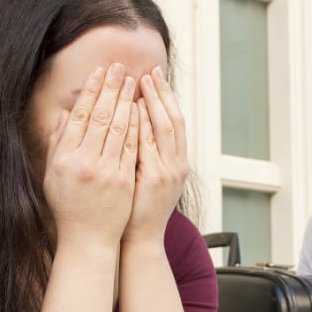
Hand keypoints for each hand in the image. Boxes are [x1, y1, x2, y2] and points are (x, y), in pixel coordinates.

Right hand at [43, 63, 139, 249]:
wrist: (87, 239)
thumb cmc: (68, 205)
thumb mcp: (53, 174)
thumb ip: (57, 143)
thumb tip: (64, 113)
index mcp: (63, 158)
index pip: (78, 115)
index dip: (90, 91)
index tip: (99, 72)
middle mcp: (83, 162)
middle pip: (100, 116)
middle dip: (111, 88)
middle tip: (120, 67)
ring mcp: (106, 171)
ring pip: (118, 128)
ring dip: (127, 101)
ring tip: (133, 80)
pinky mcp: (124, 180)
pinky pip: (133, 146)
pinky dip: (137, 125)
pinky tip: (142, 108)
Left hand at [124, 66, 187, 245]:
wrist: (140, 239)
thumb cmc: (136, 209)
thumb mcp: (144, 176)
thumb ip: (142, 152)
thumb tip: (134, 125)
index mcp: (176, 162)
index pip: (174, 122)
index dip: (166, 98)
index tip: (154, 77)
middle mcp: (177, 164)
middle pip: (173, 119)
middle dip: (163, 94)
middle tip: (151, 71)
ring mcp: (169, 171)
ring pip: (164, 128)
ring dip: (154, 102)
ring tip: (142, 81)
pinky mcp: (156, 178)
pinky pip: (149, 144)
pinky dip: (143, 123)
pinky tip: (134, 107)